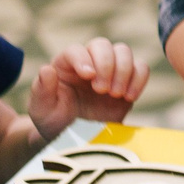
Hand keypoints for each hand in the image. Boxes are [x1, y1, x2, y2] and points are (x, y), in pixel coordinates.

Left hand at [28, 36, 151, 139]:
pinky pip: (141, 68)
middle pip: (102, 45)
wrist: (76, 138)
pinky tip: (129, 97)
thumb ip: (42, 90)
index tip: (88, 76)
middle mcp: (89, 61)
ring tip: (116, 94)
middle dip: (106, 65)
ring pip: (124, 52)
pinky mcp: (128, 81)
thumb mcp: (42, 109)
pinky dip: (139, 80)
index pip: (75, 50)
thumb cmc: (55, 121)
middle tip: (102, 90)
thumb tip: (47, 69)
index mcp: (65, 64)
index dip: (83, 59)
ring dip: (123, 71)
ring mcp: (110, 70)